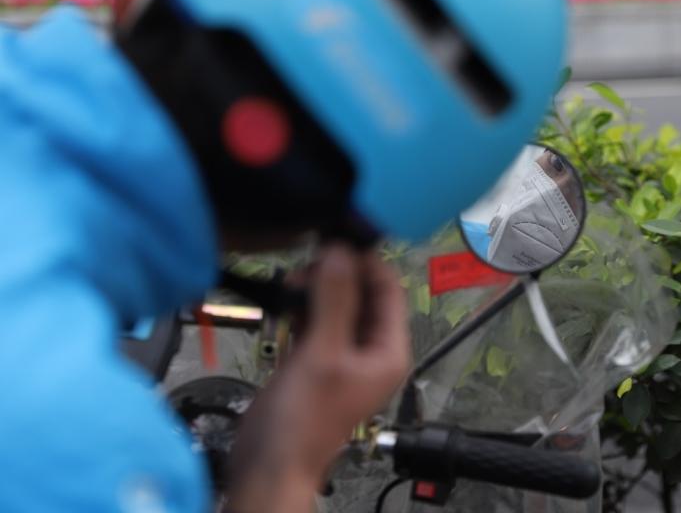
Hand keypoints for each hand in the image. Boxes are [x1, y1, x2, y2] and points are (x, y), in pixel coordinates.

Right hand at [226, 246, 409, 512]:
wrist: (269, 463)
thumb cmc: (303, 419)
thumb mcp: (322, 352)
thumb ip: (334, 299)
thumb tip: (340, 250)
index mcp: (389, 350)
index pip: (389, 291)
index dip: (367, 262)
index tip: (338, 238)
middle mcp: (371, 350)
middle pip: (363, 294)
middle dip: (337, 274)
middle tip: (308, 262)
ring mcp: (342, 354)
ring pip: (337, 305)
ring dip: (317, 288)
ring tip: (293, 282)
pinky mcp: (315, 358)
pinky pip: (317, 320)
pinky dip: (304, 306)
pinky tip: (287, 297)